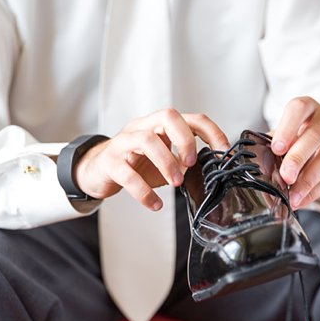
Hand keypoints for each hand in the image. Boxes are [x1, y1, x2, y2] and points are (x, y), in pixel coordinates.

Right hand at [75, 109, 229, 210]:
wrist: (97, 171)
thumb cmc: (134, 164)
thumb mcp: (163, 160)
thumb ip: (184, 162)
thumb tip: (210, 171)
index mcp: (158, 126)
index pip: (190, 118)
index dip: (211, 132)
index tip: (223, 152)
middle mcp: (140, 127)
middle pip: (167, 116)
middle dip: (184, 139)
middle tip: (192, 163)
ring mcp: (123, 143)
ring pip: (146, 139)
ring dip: (166, 162)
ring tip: (175, 183)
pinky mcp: (109, 162)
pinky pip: (126, 174)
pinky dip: (143, 191)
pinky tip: (155, 204)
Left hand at [271, 96, 319, 209]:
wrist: (318, 146)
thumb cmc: (294, 141)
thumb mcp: (278, 140)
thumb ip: (266, 149)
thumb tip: (253, 166)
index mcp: (306, 107)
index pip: (298, 109)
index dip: (287, 129)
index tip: (276, 148)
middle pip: (314, 135)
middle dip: (298, 159)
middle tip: (286, 177)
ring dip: (310, 179)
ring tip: (294, 195)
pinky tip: (305, 198)